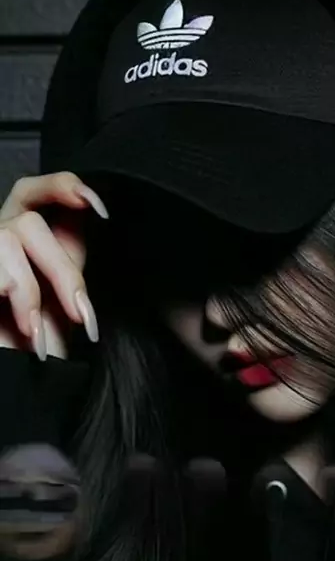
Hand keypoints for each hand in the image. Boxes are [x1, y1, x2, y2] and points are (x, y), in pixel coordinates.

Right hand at [0, 172, 107, 359]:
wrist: (22, 374)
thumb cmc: (42, 336)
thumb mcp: (64, 288)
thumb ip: (69, 248)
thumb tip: (89, 210)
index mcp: (18, 233)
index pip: (33, 190)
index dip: (61, 187)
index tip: (98, 207)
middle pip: (30, 222)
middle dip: (64, 272)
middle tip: (82, 316)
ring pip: (11, 238)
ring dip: (34, 291)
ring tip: (40, 330)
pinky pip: (1, 274)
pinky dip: (20, 303)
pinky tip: (27, 331)